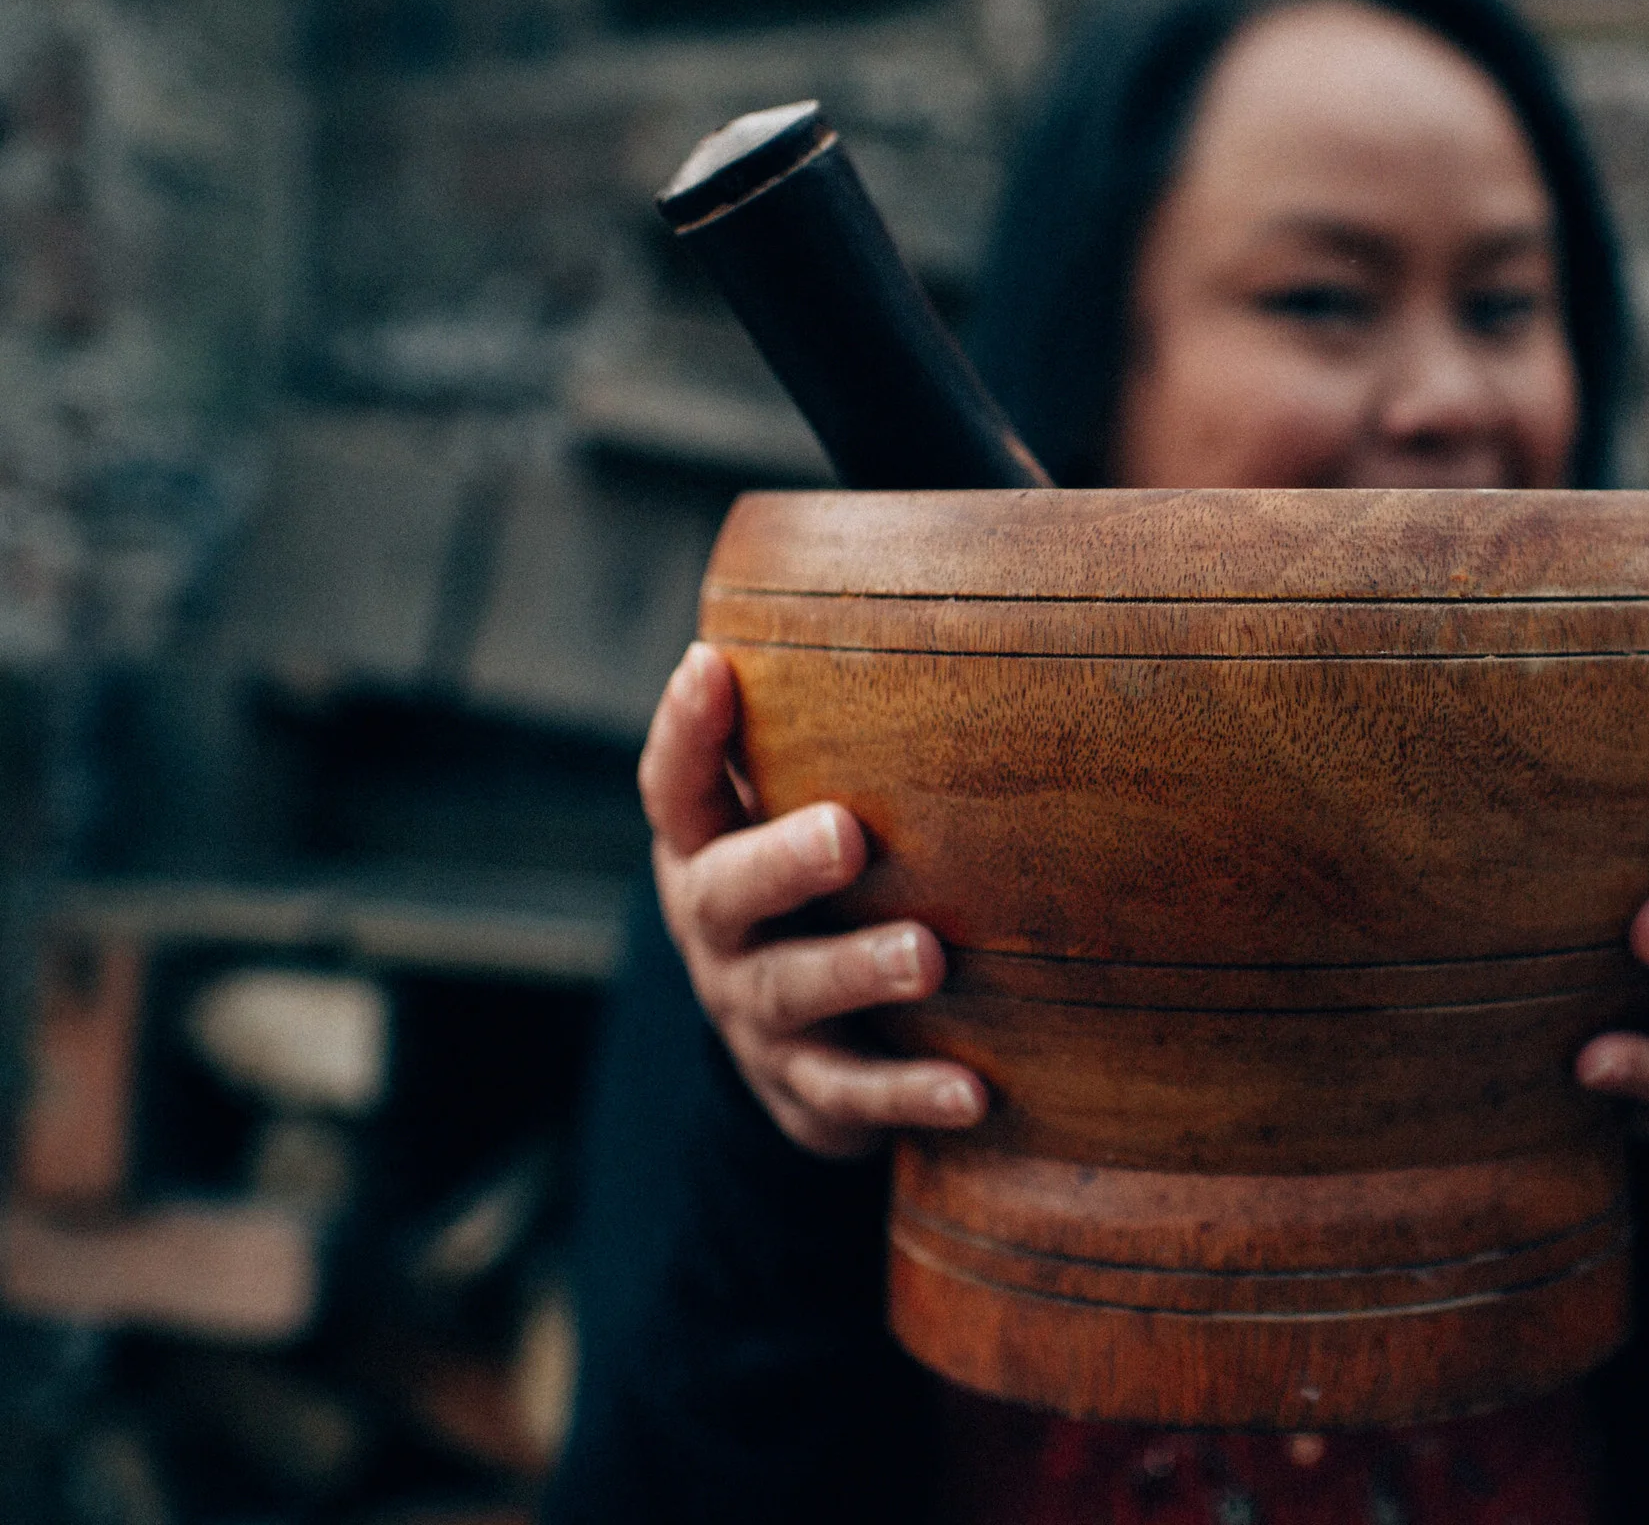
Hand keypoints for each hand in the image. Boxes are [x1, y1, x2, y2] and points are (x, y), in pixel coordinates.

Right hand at [639, 643, 987, 1157]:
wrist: (797, 1046)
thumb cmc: (816, 885)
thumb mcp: (795, 807)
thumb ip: (829, 727)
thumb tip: (931, 556)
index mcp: (706, 848)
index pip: (673, 786)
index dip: (684, 730)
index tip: (710, 665)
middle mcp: (716, 929)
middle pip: (724, 893)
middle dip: (782, 862)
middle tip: (848, 834)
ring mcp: (754, 1013)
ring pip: (792, 992)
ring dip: (859, 972)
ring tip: (929, 956)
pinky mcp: (805, 1089)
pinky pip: (853, 1095)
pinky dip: (909, 1094)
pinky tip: (973, 1089)